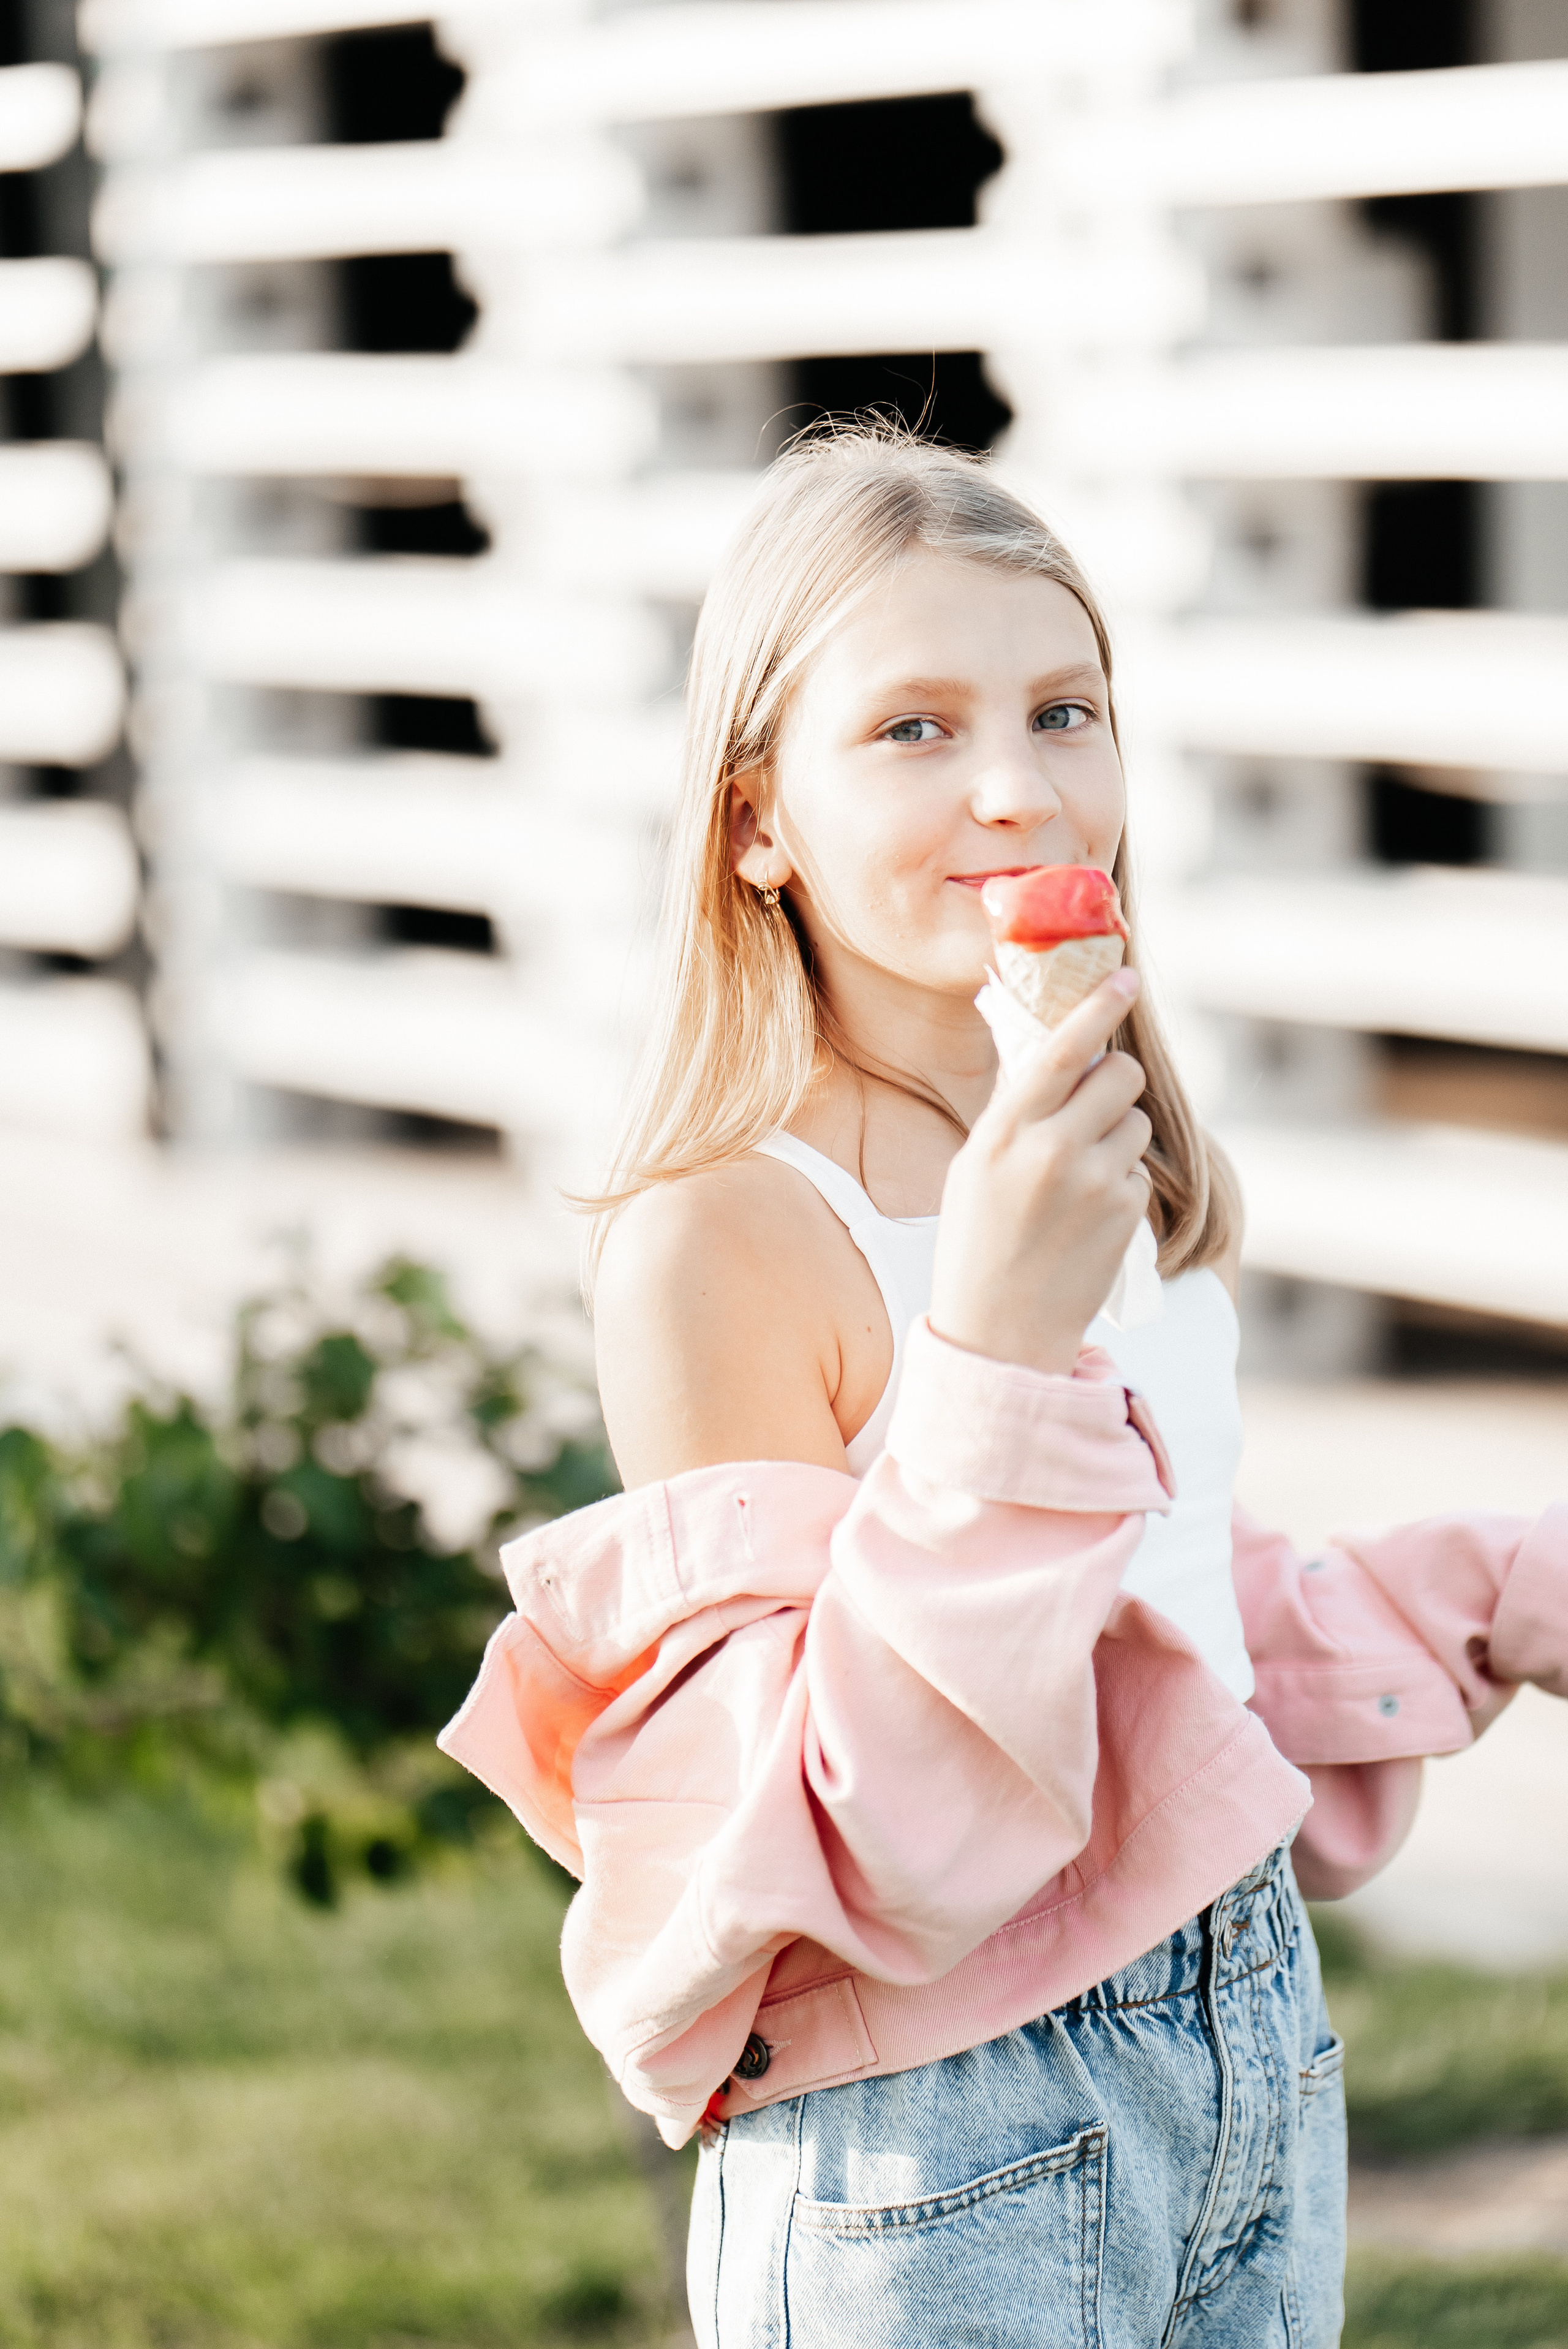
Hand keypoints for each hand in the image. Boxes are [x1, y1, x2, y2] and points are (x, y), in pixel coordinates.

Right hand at [929, 970, 1151, 1374]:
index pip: (1061, 1050)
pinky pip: (1139, 1171)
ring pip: (1137, 1123)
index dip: (1098, 1007)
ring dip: (1118, 1137)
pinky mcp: (1127, 1214)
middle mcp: (1051, 1151)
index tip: (1126, 976)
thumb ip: (1017, 1112)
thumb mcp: (974, 1167)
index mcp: (1002, 1132)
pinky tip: (1087, 1218)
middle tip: (1092, 1108)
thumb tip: (1063, 1056)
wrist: (999, 1332)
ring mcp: (1095, 1183)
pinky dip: (1121, 1184)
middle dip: (1114, 1084)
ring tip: (1078, 1180)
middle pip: (1121, 1076)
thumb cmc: (977, 1244)